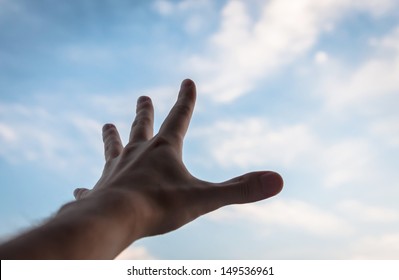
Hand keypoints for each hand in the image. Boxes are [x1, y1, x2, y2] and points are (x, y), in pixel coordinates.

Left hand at [73, 79, 282, 238]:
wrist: (113, 219)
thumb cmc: (158, 206)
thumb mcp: (204, 198)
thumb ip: (241, 190)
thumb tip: (278, 180)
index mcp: (163, 151)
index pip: (179, 118)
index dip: (186, 99)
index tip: (187, 80)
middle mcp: (137, 154)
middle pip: (141, 126)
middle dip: (144, 111)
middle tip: (142, 96)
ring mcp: (115, 170)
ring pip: (113, 148)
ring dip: (111, 136)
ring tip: (106, 124)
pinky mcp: (99, 190)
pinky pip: (92, 187)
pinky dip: (88, 187)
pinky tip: (78, 188)